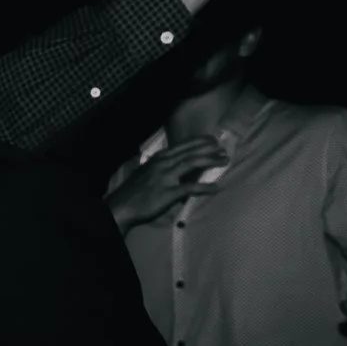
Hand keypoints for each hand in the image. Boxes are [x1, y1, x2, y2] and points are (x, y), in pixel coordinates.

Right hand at [106, 138, 227, 230]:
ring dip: (210, 160)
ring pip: (192, 163)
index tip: (212, 139)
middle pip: (190, 151)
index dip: (199, 141)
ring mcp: (165, 177)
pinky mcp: (168, 192)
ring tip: (224, 160)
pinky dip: (205, 187)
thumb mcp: (146, 172)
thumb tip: (175, 167)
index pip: (182, 145)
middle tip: (223, 147)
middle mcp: (163, 163)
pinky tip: (217, 187)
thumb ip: (161, 167)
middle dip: (209, 148)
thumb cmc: (133, 191)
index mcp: (158, 158)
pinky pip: (190, 188)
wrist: (121, 206)